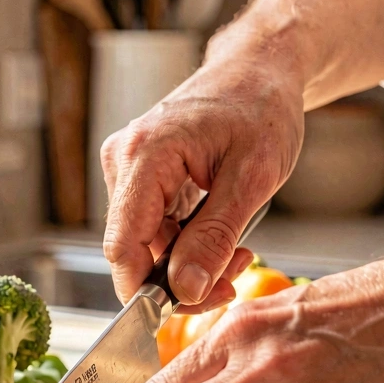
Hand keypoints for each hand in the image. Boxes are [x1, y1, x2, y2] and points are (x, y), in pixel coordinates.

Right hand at [99, 41, 303, 310]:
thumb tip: (186, 290)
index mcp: (144, 155)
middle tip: (232, 279)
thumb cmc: (261, 108)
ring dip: (187, 261)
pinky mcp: (140, 175)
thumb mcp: (251, 179)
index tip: (179, 313)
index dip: (142, 290)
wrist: (260, 69)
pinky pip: (153, 227)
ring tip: (237, 251)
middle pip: (133, 248)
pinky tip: (220, 235)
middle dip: (179, 277)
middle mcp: (124, 160)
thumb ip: (214, 238)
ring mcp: (128, 167)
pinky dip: (186, 242)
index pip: (122, 244)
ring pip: (145, 242)